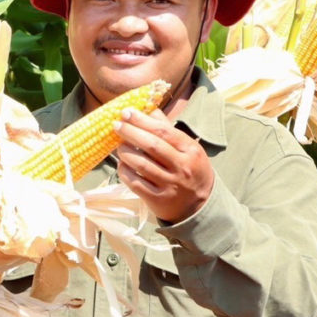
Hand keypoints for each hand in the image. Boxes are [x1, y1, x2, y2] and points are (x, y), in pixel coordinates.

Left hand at [113, 108, 214, 223]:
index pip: (163, 131)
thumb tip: (149, 110)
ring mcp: (170, 185)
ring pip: (141, 165)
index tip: (126, 113)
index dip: (142, 120)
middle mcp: (182, 167)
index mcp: (190, 150)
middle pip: (151, 146)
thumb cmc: (190, 170)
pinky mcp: (158, 199)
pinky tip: (121, 165)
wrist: (199, 206)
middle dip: (130, 133)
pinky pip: (136, 183)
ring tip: (118, 146)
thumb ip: (168, 130)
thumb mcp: (188, 149)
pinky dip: (124, 172)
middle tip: (116, 126)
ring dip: (125, 153)